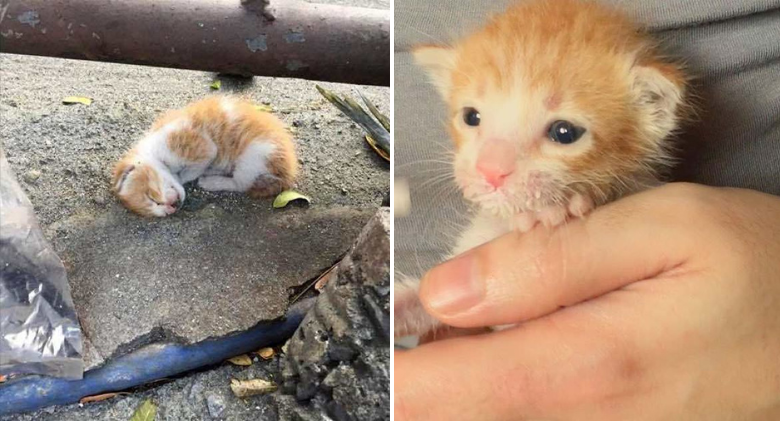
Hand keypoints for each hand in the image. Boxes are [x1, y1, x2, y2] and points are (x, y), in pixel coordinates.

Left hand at [395, 183, 779, 419]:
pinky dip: (486, 380)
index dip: (390, 374)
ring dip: (447, 377)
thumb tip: (443, 294)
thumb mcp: (659, 231)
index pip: (450, 387)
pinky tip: (487, 339)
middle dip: (412, 373)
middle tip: (392, 319)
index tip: (352, 346)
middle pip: (459, 411)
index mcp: (587, 363)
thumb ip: (546, 264)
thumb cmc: (751, 264)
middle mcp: (585, 415)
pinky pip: (525, 410)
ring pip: (488, 412)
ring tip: (434, 324)